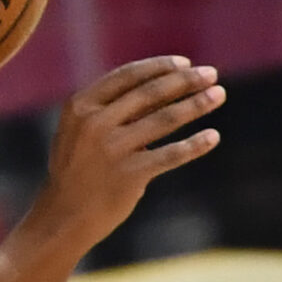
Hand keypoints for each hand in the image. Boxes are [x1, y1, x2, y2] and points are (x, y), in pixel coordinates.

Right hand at [25, 57, 225, 253]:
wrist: (62, 217)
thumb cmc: (78, 170)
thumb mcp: (81, 132)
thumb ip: (112, 108)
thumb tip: (165, 84)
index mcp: (80, 106)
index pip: (128, 76)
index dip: (161, 67)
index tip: (186, 64)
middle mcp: (94, 123)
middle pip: (151, 93)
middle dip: (186, 81)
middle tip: (212, 74)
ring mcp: (112, 149)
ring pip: (165, 119)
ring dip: (197, 104)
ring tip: (219, 95)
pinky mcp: (129, 175)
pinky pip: (170, 155)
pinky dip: (195, 145)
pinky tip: (213, 136)